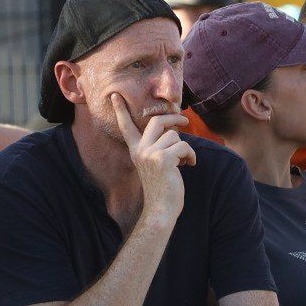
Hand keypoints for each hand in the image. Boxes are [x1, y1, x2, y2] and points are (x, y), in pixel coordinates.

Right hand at [112, 95, 192, 225]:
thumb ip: (159, 146)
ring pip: (174, 136)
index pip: (126, 126)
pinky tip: (189, 166)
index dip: (120, 110)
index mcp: (136, 150)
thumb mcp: (155, 164)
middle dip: (173, 118)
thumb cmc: (162, 187)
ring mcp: (150, 154)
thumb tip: (174, 129)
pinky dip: (191, 156)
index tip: (114, 95)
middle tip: (184, 120)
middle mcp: (140, 150)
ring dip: (184, 148)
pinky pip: (184, 146)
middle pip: (157, 121)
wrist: (161, 209)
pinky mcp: (163, 159)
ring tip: (183, 162)